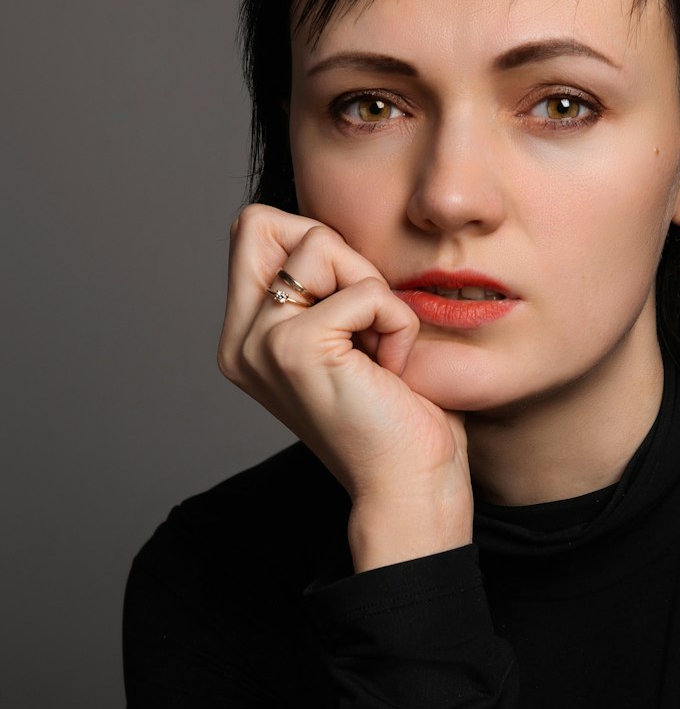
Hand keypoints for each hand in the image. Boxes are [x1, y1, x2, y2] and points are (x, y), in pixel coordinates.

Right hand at [218, 206, 472, 558]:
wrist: (410, 488)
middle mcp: (240, 340)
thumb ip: (325, 287)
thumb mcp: (352, 336)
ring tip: (377, 351)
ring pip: (320, 243)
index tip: (350, 306)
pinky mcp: (295, 349)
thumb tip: (324, 230)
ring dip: (373, 290)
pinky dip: (396, 323)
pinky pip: (365, 290)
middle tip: (364, 320)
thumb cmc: (398, 416)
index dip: (314, 245)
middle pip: (266, 221)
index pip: (253, 229)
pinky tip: (390, 372)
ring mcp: (260, 343)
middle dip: (335, 253)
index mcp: (246, 337)